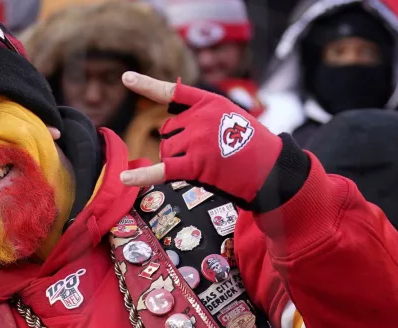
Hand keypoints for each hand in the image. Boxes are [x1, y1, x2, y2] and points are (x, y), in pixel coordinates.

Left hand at [119, 71, 284, 207]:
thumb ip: (200, 115)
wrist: (273, 167)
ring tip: (209, 162)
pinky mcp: (196, 165)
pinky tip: (124, 178)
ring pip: (166, 150)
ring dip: (179, 159)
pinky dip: (142, 177)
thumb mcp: (230, 115)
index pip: (172, 92)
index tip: (126, 78)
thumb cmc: (252, 144)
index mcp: (208, 101)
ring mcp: (196, 140)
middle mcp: (199, 118)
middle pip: (167, 131)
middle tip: (209, 151)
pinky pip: (162, 170)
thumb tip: (168, 130)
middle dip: (179, 142)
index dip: (146, 85)